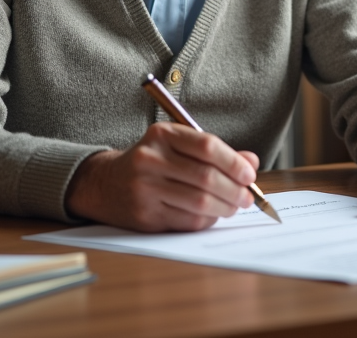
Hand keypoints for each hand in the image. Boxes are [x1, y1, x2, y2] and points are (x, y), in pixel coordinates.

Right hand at [66, 121, 259, 231]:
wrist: (105, 184)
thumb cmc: (153, 163)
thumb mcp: (178, 146)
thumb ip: (215, 152)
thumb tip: (250, 163)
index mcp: (162, 135)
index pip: (207, 146)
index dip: (234, 162)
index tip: (249, 175)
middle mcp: (150, 159)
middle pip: (206, 177)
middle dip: (234, 190)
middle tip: (247, 198)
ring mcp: (145, 188)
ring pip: (199, 202)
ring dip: (224, 208)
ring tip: (233, 207)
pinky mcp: (144, 215)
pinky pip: (187, 221)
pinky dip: (206, 220)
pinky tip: (211, 215)